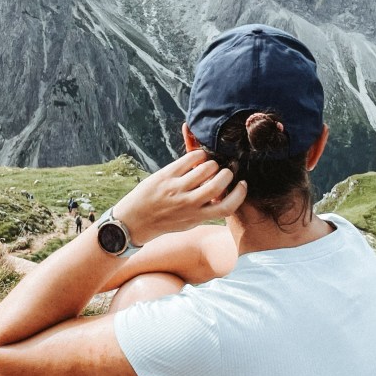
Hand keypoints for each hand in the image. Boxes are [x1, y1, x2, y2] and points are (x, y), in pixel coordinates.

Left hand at [114, 150, 246, 244]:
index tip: (242, 184)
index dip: (239, 194)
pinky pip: (189, 159)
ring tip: (210, 164)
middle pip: (219, 184)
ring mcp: (176, 188)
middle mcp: (188, 203)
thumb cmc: (164, 221)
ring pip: (206, 168)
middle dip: (227, 174)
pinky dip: (198, 154)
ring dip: (213, 163)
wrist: (134, 221)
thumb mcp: (188, 222)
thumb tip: (223, 194)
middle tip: (225, 171)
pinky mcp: (166, 176)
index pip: (227, 207)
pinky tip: (198, 157)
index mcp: (197, 217)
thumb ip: (205, 211)